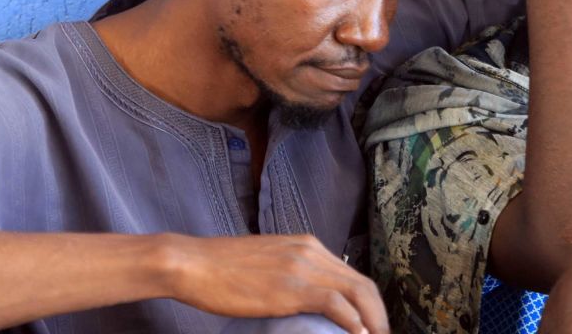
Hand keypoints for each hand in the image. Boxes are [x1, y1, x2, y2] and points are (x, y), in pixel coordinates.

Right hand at [167, 234, 387, 333]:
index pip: (352, 275)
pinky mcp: (291, 286)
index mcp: (308, 246)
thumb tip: (306, 301)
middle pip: (362, 284)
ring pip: (356, 292)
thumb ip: (291, 276)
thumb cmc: (221, 269)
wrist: (192, 264)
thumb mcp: (268, 265)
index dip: (369, 304)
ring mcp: (303, 267)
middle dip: (378, 315)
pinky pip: (335, 303)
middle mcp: (312, 251)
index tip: (373, 326)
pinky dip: (353, 321)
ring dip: (372, 321)